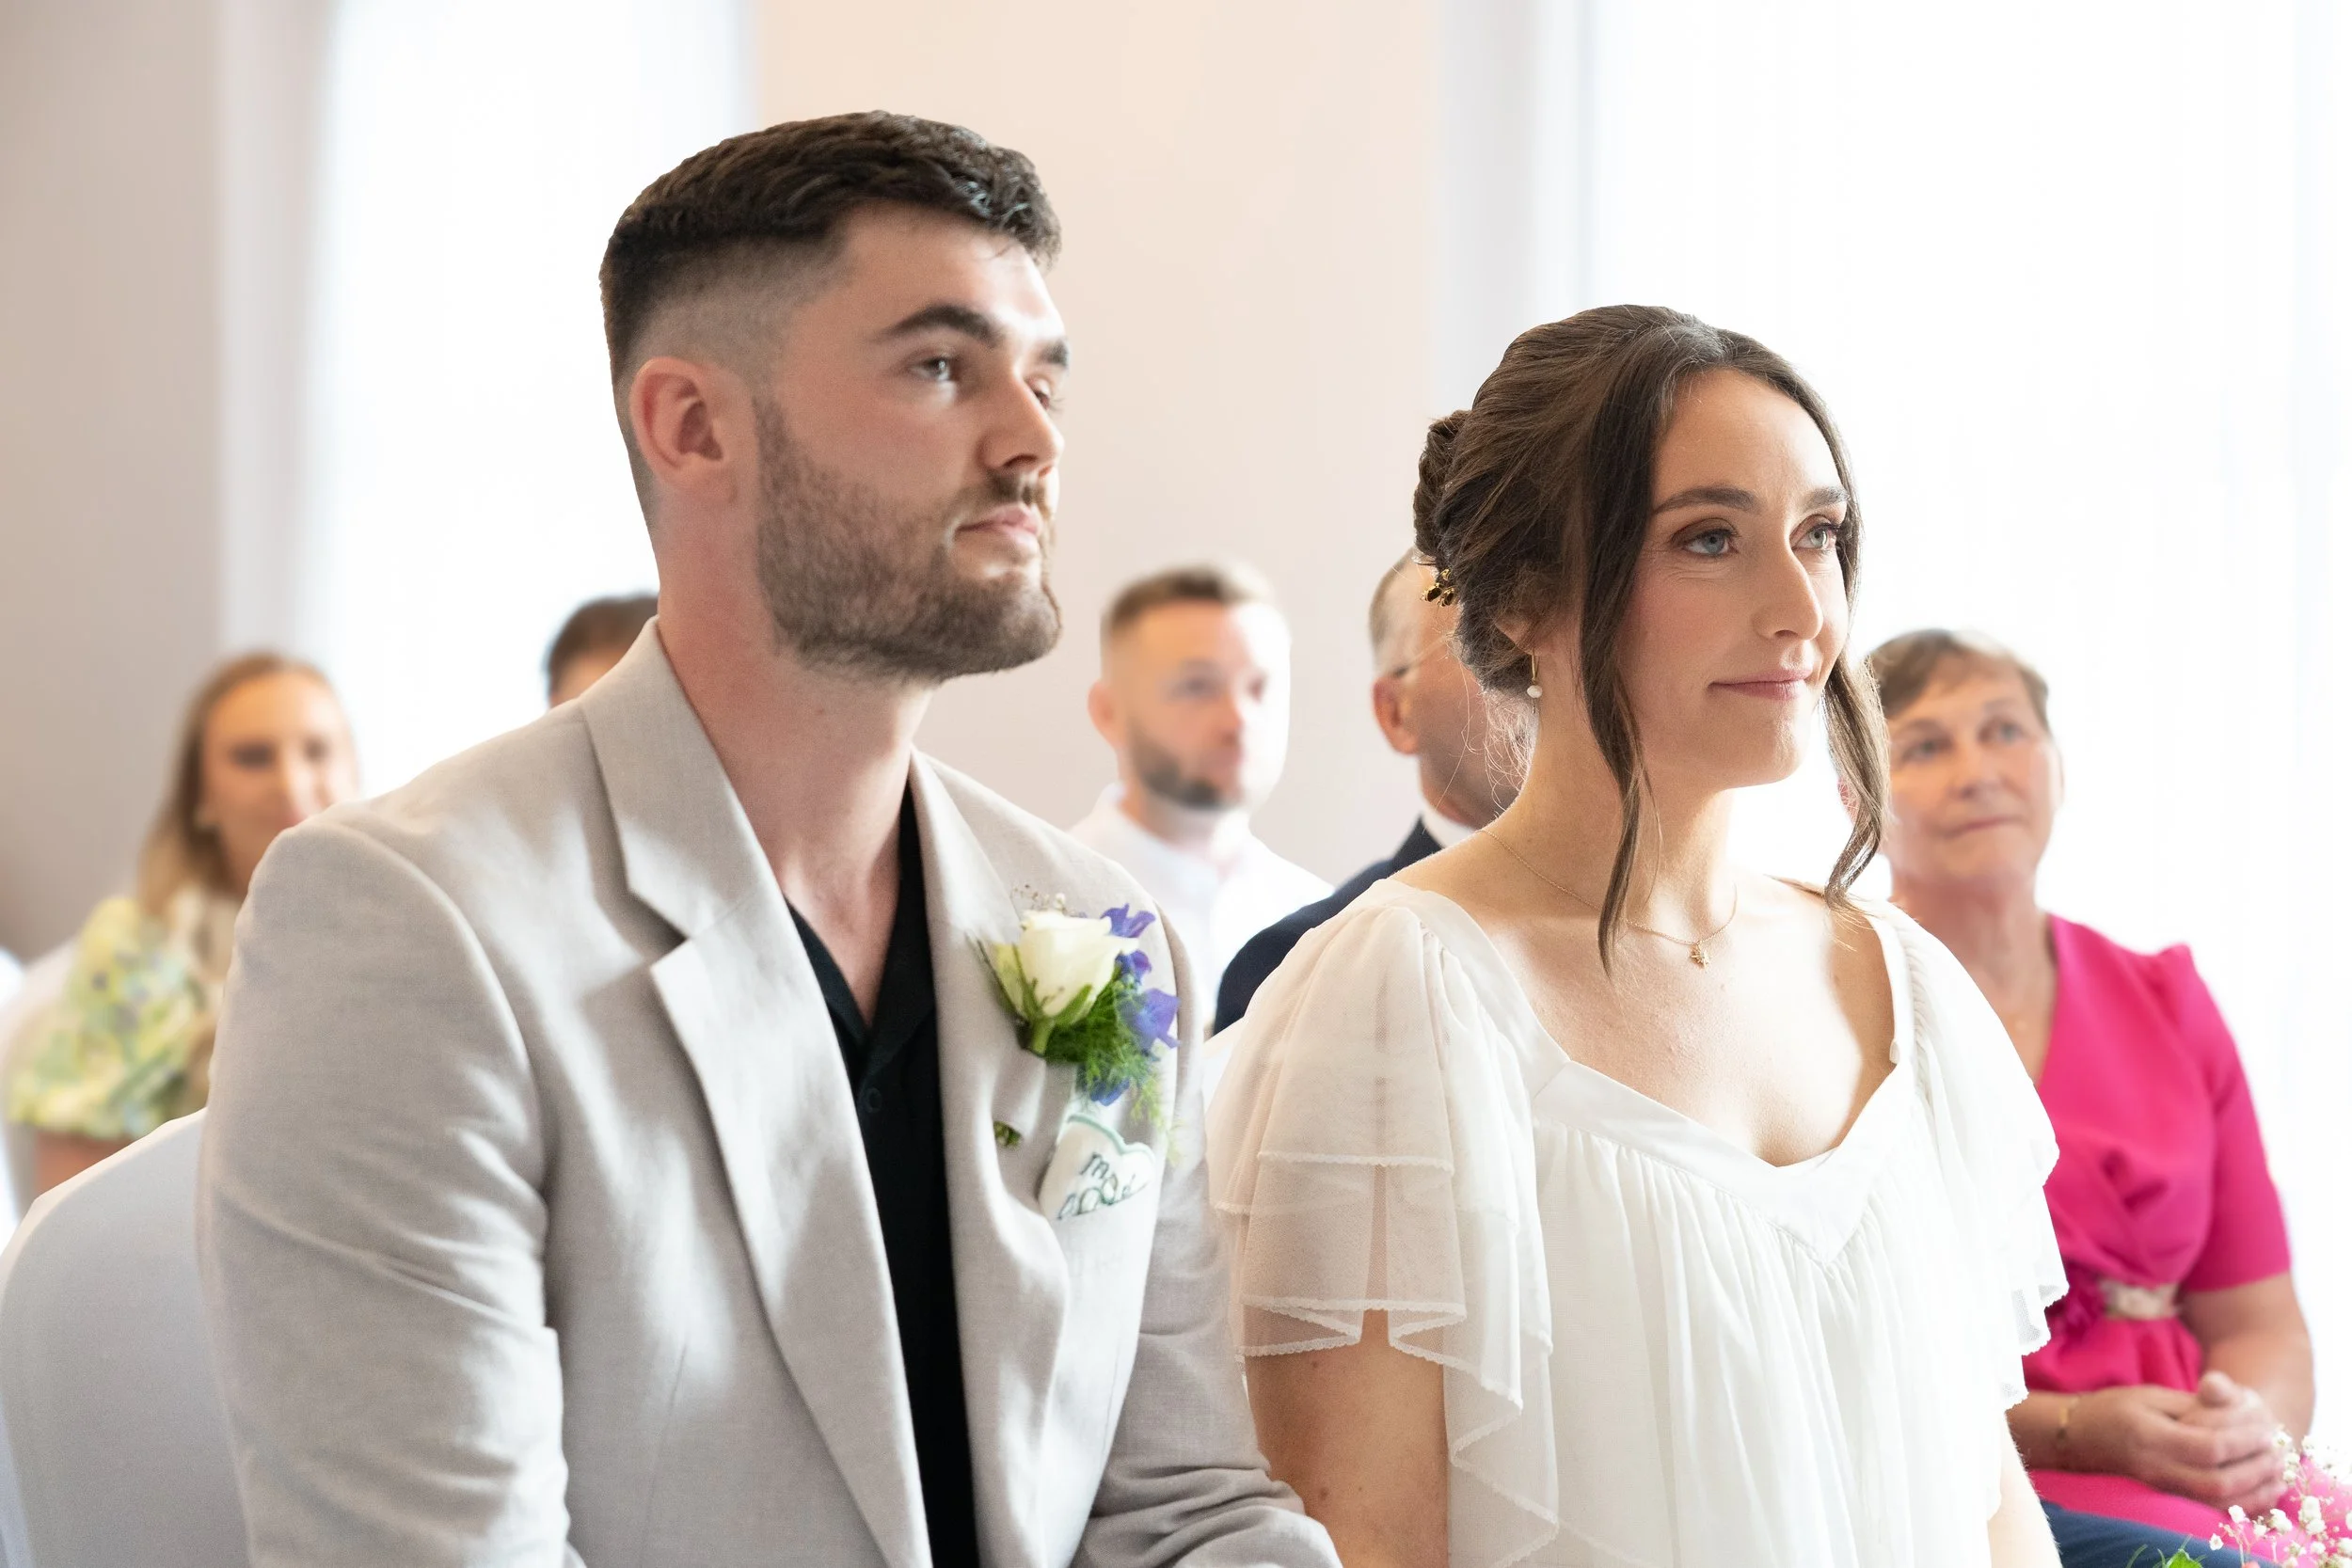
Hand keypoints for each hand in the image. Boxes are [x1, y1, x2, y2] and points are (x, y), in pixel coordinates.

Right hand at [2066, 1380, 2286, 1511]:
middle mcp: (2156, 1468)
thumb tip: (2234, 1407)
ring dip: (2256, 1491)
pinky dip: (2244, 1504)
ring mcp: (2161, 1487)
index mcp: (2150, 1436)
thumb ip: (2194, 1403)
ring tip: (2278, 1471)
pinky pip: (2212, 1509)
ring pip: (2218, 1502)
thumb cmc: (2116, 1408)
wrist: (2078, 1437)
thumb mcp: (2152, 1395)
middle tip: (2279, 1450)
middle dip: (2256, 1469)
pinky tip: (2262, 1490)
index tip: (2267, 1427)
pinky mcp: (2168, 1497)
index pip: (2208, 1447)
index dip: (2244, 1440)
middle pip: (2218, 1481)